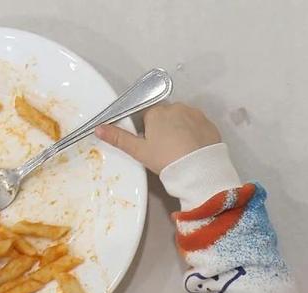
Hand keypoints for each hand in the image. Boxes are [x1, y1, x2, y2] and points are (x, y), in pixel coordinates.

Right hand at [94, 103, 220, 173]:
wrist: (198, 170)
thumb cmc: (166, 159)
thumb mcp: (139, 151)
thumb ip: (119, 138)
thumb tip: (98, 128)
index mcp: (157, 112)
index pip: (147, 115)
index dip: (148, 131)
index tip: (152, 144)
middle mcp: (176, 107)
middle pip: (166, 116)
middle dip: (164, 129)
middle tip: (166, 150)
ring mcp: (195, 114)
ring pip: (183, 119)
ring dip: (180, 130)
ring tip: (180, 151)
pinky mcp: (209, 124)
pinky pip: (198, 126)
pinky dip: (195, 135)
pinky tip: (193, 150)